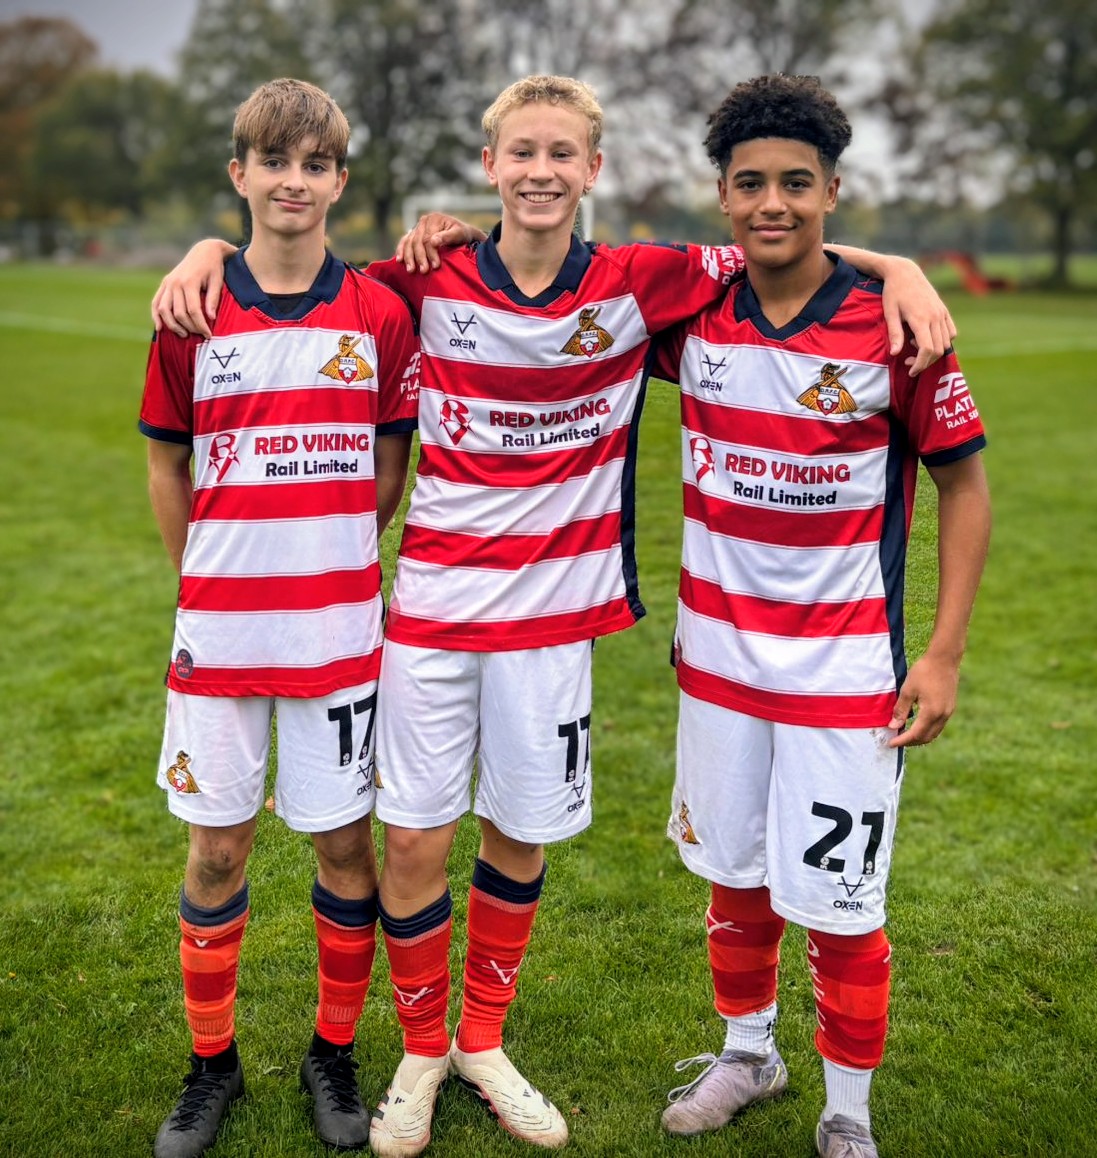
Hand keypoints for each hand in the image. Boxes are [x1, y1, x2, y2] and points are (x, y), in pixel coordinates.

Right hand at [151, 239, 235, 337]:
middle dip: (190, 327)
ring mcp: (168, 283)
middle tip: (200, 335)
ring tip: (184, 334)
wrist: (204, 251)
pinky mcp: (164, 284)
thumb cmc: (214, 268)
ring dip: (172, 325)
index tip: (208, 335)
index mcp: (189, 282)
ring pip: (164, 310)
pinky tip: (160, 328)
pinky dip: (156, 316)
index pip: (193, 310)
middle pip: (179, 313)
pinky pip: (156, 302)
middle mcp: (175, 283)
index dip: (200, 325)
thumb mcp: (218, 282)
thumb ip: (213, 300)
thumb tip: (211, 318)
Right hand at [394, 213, 486, 272]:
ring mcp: (417, 227)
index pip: (428, 238)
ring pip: (409, 242)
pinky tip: (399, 260)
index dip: (431, 253)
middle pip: (417, 241)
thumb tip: (433, 241)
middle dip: (420, 258)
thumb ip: (448, 237)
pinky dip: (400, 251)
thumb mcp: (460, 234)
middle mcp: (424, 221)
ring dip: (409, 257)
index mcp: (434, 218)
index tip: (436, 266)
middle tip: (424, 271)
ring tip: (411, 270)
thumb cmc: (463, 235)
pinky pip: (404, 242)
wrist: (463, 235)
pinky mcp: (413, 234)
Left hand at [880, 257, 956, 374]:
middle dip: (925, 362)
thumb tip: (895, 354)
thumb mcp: (890, 313)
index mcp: (921, 318)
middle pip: (938, 349)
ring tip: (915, 347)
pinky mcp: (944, 310)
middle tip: (909, 363)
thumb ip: (895, 334)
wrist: (905, 272)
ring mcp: (942, 313)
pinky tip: (927, 339)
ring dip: (933, 352)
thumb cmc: (893, 293)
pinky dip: (943, 341)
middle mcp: (935, 316)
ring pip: (946, 343)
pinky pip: (951, 332)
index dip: (920, 364)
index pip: (927, 349)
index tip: (911, 371)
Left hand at [887, 652, 960, 746]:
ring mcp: (948, 712)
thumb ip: (901, 710)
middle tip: (896, 740)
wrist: (944, 659)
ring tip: (905, 734)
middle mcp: (942, 715)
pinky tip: (917, 724)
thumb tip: (893, 726)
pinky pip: (938, 725)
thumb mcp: (908, 690)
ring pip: (934, 733)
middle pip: (926, 737)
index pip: (915, 734)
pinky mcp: (950, 707)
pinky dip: (927, 729)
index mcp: (931, 712)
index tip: (890, 744)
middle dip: (910, 742)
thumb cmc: (924, 672)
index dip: (902, 741)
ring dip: (920, 737)